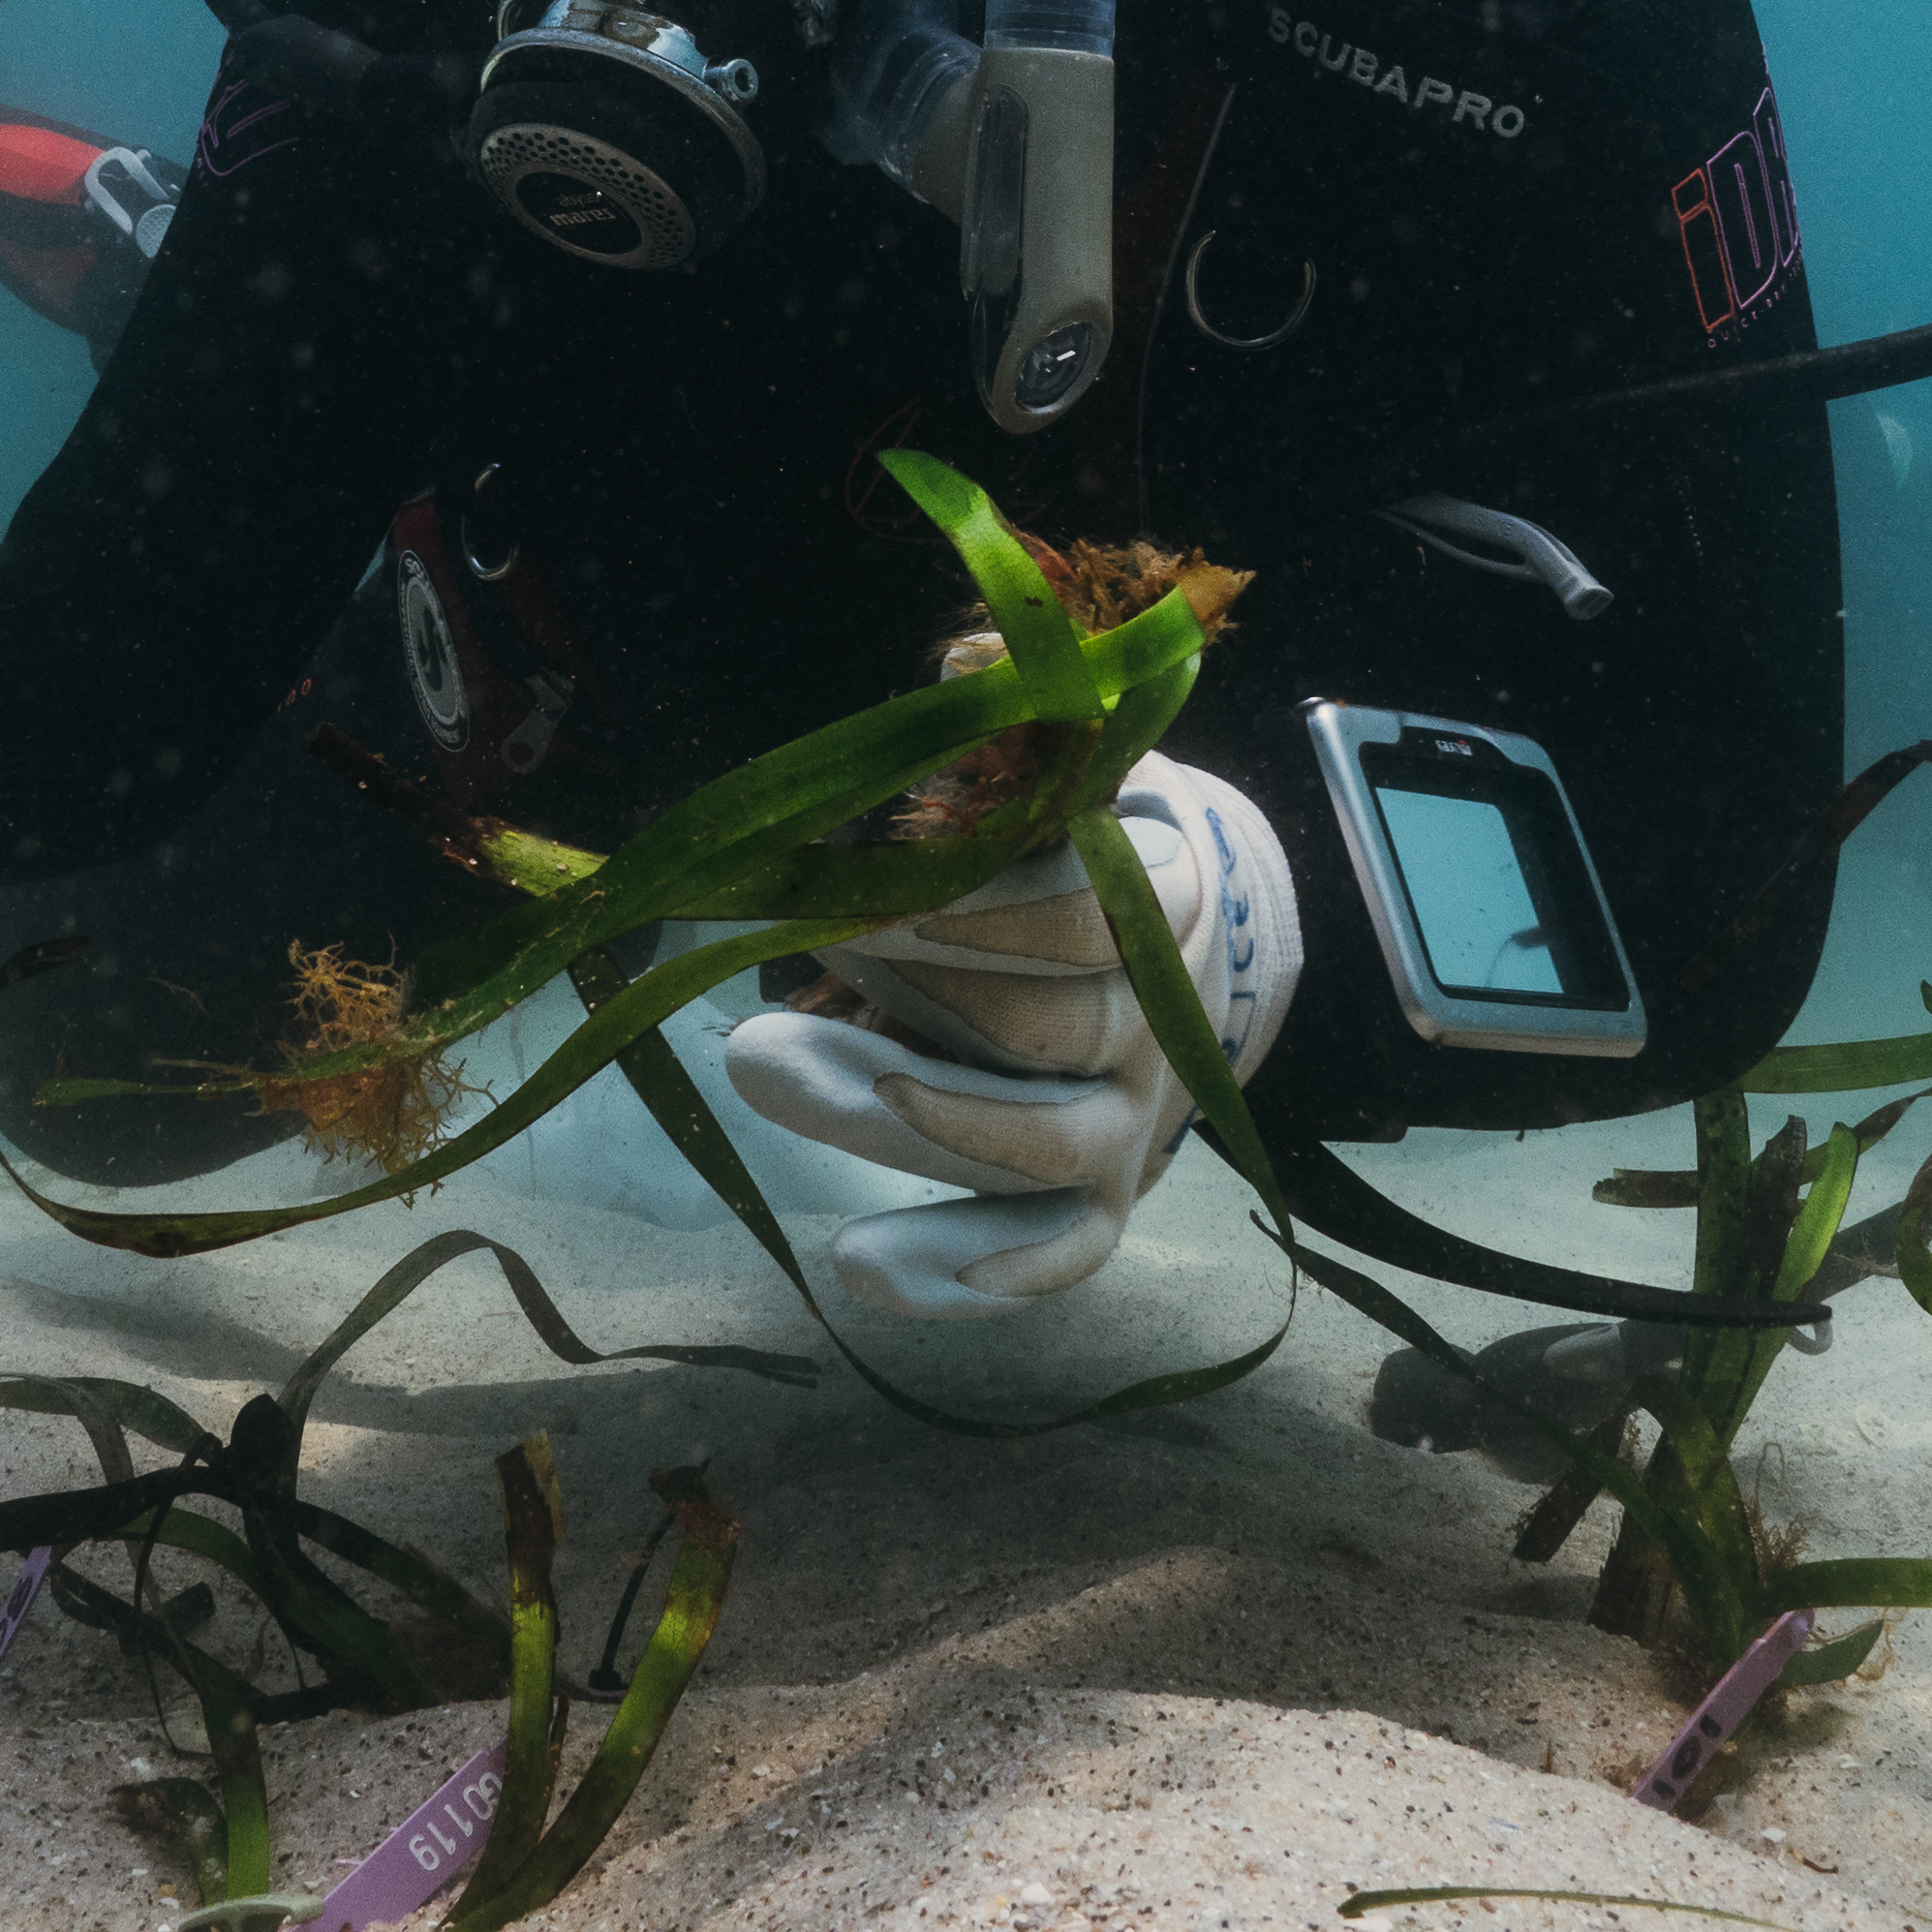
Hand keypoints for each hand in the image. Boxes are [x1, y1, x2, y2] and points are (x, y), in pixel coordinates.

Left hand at [722, 760, 1299, 1317]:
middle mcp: (1159, 1023)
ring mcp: (1136, 1122)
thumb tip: (968, 656)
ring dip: (903, 1124)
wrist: (1173, 955)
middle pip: (1045, 1031)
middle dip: (902, 1004)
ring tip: (759, 1068)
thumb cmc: (1072, 849)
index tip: (862, 898)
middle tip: (771, 970)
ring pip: (1040, 1147)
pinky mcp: (1103, 1201)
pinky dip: (974, 1275)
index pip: (1087, 916)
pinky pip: (1057, 1254)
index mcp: (1159, 903)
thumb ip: (1014, 720)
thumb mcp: (1059, 769)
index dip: (978, 911)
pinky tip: (862, 1271)